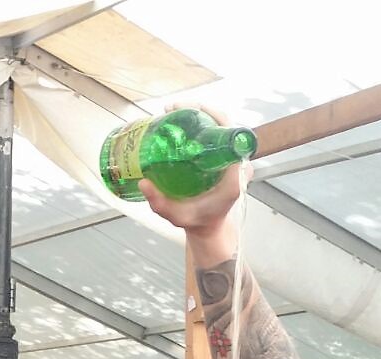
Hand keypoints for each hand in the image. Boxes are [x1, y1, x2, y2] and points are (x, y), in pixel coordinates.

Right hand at [138, 107, 248, 237]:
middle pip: (223, 124)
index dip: (212, 116)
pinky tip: (183, 120)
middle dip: (199, 110)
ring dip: (199, 115)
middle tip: (173, 109)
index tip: (190, 109)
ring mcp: (232, 160)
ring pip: (219, 127)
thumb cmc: (198, 222)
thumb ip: (160, 204)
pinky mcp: (225, 158)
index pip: (230, 135)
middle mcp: (236, 164)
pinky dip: (201, 124)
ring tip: (174, 112)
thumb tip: (143, 183)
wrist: (208, 227)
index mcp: (233, 176)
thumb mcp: (178, 216)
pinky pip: (216, 135)